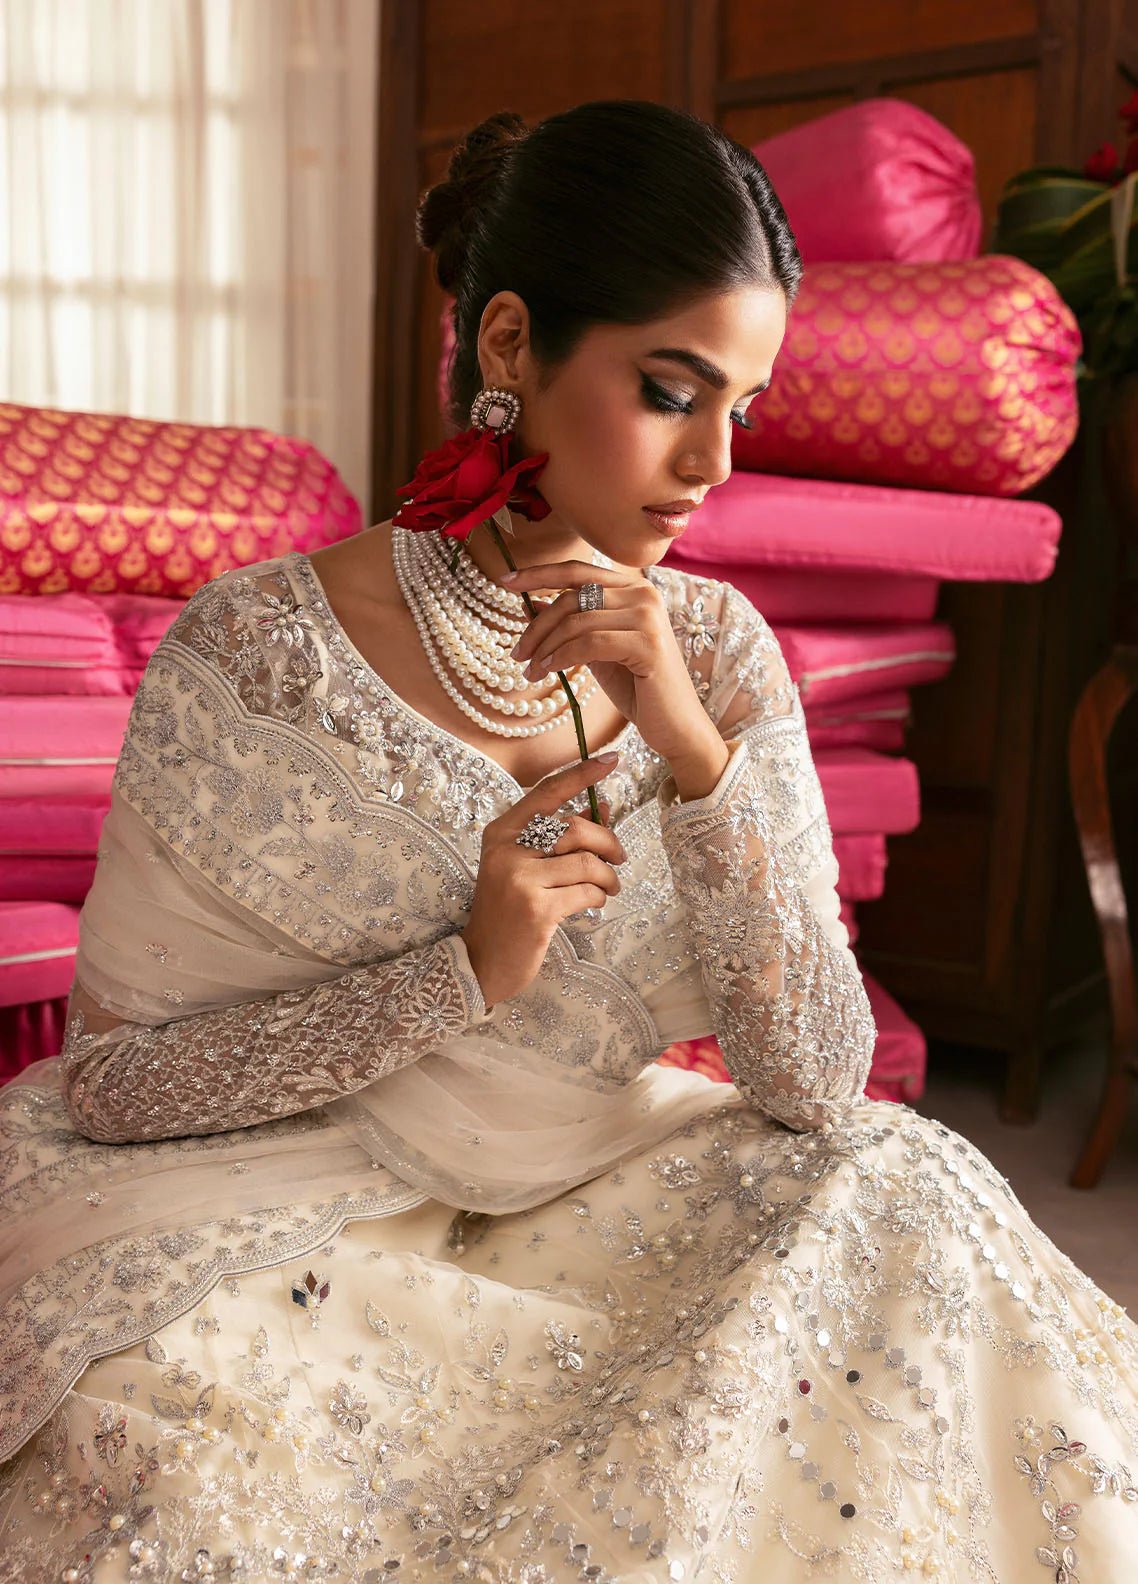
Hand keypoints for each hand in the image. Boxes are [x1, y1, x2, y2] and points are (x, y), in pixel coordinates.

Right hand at [461, 755, 625, 1008]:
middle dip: (607, 842)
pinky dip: (598, 896)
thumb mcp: (526, 866)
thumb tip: (603, 806)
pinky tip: (594, 903)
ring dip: (608, 875)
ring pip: (587, 862)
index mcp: (502, 833)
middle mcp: (507, 850)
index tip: (611, 759)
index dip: (581, 774)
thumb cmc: (509, 911)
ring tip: (609, 886)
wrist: (482, 961)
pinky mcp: (537, 909)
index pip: (546, 792)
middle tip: (618, 858)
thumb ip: (561, 837)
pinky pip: (586, 891)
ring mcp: (520, 879)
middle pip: (575, 827)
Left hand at [505, 559, 719, 769]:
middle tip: (517, 654)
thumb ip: (572, 624)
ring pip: (577, 621)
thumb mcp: (596, 650)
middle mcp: (644, 594)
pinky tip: (548, 671)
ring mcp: (648, 617)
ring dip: (545, 648)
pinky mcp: (648, 644)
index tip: (505, 580)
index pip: (578, 570)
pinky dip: (561, 657)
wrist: (674, 724)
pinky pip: (589, 643)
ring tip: (530, 671)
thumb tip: (531, 605)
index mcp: (633, 588)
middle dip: (537, 627)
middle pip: (572, 597)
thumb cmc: (636, 687)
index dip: (539, 573)